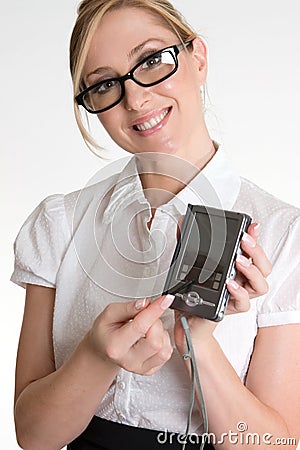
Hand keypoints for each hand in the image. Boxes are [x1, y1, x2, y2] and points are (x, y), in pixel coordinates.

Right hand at [87, 295, 173, 375]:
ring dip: (161, 333)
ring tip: (149, 328)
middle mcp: (128, 360)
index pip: (141, 326)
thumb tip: (145, 304)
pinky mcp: (149, 370)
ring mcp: (140, 367)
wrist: (102, 348)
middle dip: (156, 322)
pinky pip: (166, 355)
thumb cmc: (105, 331)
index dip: (155, 310)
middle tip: (146, 317)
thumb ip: (128, 307)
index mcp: (115, 346)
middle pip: (155, 341)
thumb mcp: (110, 313)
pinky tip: (152, 337)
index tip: (165, 300)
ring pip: (164, 350)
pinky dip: (164, 342)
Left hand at [173, 222, 271, 354]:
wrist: (186, 318)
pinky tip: (230, 284)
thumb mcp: (188, 262)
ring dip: (252, 270)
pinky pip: (244, 303)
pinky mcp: (230, 309)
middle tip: (245, 241)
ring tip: (239, 261)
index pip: (253, 253)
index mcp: (235, 269)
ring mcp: (238, 295)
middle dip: (257, 251)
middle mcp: (241, 282)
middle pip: (263, 267)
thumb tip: (182, 222)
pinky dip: (238, 292)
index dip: (256, 239)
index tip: (251, 227)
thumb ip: (187, 242)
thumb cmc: (192, 292)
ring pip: (260, 285)